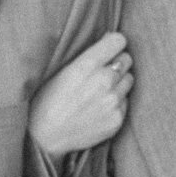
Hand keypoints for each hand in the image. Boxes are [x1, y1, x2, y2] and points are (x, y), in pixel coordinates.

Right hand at [29, 31, 132, 156]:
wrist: (45, 137)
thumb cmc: (49, 100)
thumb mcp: (62, 70)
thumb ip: (89, 55)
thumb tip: (112, 39)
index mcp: (87, 65)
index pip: (118, 41)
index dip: (113, 43)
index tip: (108, 49)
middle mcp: (103, 81)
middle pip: (127, 59)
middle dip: (116, 62)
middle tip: (102, 72)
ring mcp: (112, 102)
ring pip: (129, 79)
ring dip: (119, 82)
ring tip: (100, 91)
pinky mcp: (117, 119)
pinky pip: (126, 101)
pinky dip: (117, 102)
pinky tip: (99, 107)